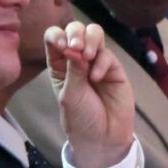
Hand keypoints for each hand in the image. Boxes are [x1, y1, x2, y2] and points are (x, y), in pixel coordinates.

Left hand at [44, 21, 134, 167]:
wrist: (103, 138)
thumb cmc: (80, 119)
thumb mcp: (70, 95)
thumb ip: (72, 69)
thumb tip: (75, 46)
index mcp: (59, 65)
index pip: (54, 38)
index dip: (57, 36)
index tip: (60, 45)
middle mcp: (77, 60)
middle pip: (75, 29)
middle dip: (75, 33)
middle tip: (75, 47)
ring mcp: (96, 62)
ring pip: (94, 34)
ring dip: (90, 39)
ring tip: (87, 56)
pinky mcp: (114, 69)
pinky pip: (108, 54)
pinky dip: (101, 62)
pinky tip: (97, 78)